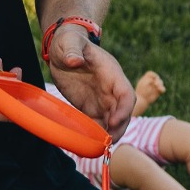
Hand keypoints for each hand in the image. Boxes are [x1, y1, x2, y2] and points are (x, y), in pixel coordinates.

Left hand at [46, 23, 134, 139]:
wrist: (63, 48)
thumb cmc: (69, 41)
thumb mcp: (69, 42)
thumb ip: (73, 51)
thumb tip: (74, 61)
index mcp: (111, 73)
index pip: (126, 93)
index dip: (124, 109)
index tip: (114, 121)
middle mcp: (110, 88)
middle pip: (123, 111)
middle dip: (119, 127)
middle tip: (108, 142)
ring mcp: (101, 98)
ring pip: (113, 120)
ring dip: (110, 134)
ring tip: (101, 148)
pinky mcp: (90, 106)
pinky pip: (97, 122)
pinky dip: (96, 133)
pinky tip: (90, 144)